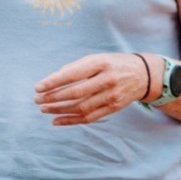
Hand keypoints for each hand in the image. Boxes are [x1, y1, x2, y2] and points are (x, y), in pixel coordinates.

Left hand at [33, 53, 148, 125]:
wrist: (143, 75)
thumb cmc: (114, 64)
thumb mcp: (97, 58)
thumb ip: (76, 67)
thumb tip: (54, 79)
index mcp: (101, 63)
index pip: (73, 75)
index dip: (54, 82)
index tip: (38, 87)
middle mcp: (107, 80)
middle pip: (75, 93)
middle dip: (53, 98)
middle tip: (37, 100)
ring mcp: (111, 96)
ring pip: (81, 108)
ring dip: (59, 110)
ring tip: (44, 109)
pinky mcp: (113, 108)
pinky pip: (89, 118)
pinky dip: (71, 121)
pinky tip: (56, 121)